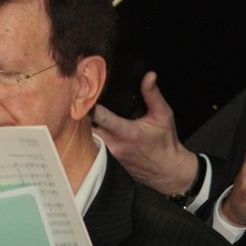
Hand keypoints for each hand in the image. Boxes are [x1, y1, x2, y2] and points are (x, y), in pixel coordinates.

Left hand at [91, 72, 198, 195]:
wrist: (166, 170)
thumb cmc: (165, 142)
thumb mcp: (163, 115)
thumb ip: (153, 95)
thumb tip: (149, 76)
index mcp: (127, 133)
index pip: (100, 117)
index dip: (90, 104)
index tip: (83, 92)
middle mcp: (114, 145)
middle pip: (87, 127)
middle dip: (82, 113)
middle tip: (78, 98)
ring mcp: (108, 155)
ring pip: (87, 137)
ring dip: (84, 125)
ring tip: (81, 110)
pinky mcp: (106, 162)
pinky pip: (92, 146)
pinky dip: (90, 136)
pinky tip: (90, 126)